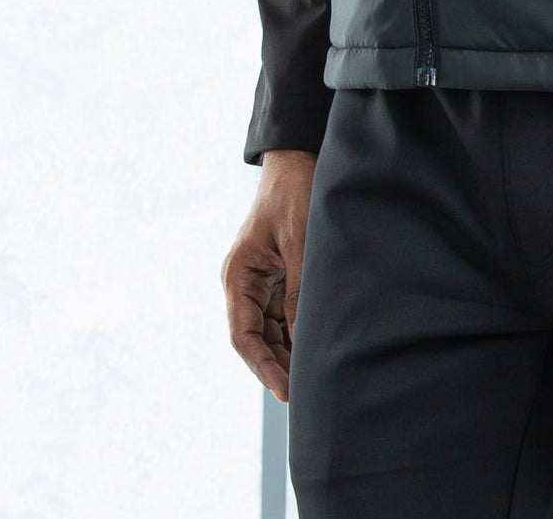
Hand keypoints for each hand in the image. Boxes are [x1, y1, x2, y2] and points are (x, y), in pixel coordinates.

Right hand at [221, 149, 316, 402]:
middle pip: (256, 337)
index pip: (245, 336)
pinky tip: (314, 346)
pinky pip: (283, 311)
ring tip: (312, 377)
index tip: (286, 390)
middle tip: (305, 393)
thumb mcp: (299, 243)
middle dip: (278, 364)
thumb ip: (299, 291)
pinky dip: (296, 329)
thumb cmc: (295, 194)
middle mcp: (244, 282)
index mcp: (238, 276)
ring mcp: (260, 279)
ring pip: (271, 328)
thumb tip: (302, 336)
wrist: (299, 158)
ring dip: (288, 349)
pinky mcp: (277, 274)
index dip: (265, 367)